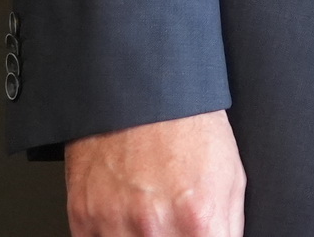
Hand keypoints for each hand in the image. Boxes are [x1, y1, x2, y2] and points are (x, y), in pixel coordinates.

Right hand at [66, 110, 245, 236]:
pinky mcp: (83, 219)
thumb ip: (227, 226)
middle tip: (173, 224)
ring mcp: (114, 225)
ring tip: (150, 216)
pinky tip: (125, 216)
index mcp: (199, 220)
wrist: (140, 91)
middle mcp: (155, 228)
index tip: (200, 234)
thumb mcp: (230, 177)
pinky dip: (112, 234)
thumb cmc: (188, 127)